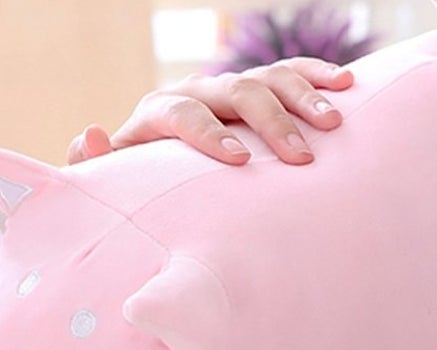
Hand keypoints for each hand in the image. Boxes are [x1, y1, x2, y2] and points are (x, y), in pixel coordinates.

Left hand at [67, 58, 353, 166]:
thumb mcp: (116, 185)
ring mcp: (233, 88)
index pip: (182, 114)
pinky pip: (292, 72)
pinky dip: (318, 75)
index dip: (208, 134)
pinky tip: (346, 84)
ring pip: (269, 78)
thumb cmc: (148, 190)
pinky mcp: (262, 89)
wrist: (171, 175)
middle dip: (269, 122)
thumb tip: (90, 132)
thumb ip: (96, 167)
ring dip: (303, 97)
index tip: (239, 161)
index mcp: (161, 113)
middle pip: (235, 91)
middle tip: (299, 158)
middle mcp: (199, 92)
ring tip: (332, 124)